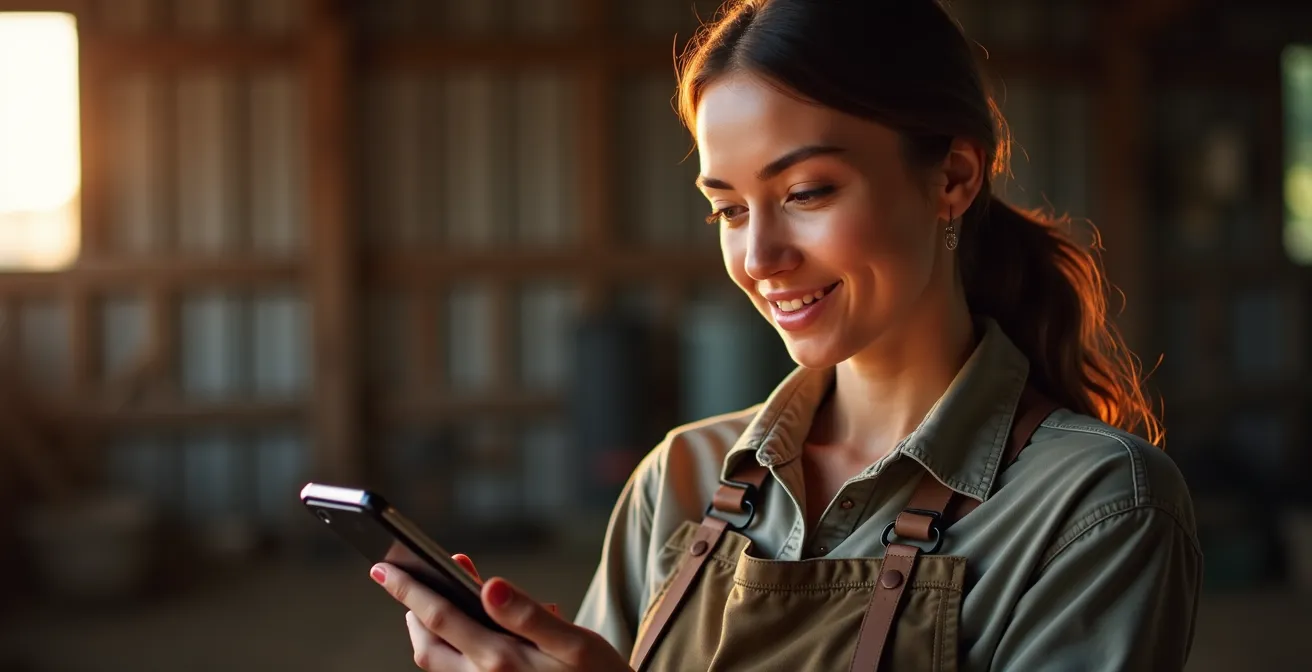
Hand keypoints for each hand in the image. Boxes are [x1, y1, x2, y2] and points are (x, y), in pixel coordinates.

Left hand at [371, 556, 631, 670]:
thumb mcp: (576, 644)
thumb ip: (530, 615)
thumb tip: (489, 586)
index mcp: (499, 660)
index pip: (439, 617)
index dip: (408, 590)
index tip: (382, 566)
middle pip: (427, 644)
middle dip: (412, 609)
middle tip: (407, 578)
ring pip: (438, 662)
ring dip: (430, 630)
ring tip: (436, 603)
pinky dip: (454, 648)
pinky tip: (481, 632)